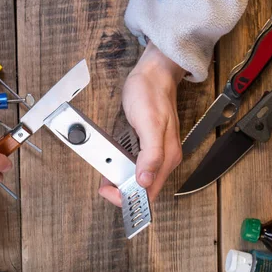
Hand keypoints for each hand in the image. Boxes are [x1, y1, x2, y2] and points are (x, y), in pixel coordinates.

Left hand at [99, 42, 184, 205]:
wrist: (153, 74)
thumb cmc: (152, 93)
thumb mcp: (150, 123)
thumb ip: (151, 154)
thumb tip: (145, 180)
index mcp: (167, 157)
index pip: (148, 193)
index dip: (128, 198)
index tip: (110, 191)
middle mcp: (163, 158)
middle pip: (141, 188)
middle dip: (120, 189)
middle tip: (104, 182)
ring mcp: (154, 152)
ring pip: (135, 177)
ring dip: (119, 179)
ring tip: (105, 175)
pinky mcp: (145, 144)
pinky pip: (132, 163)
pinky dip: (119, 166)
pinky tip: (110, 163)